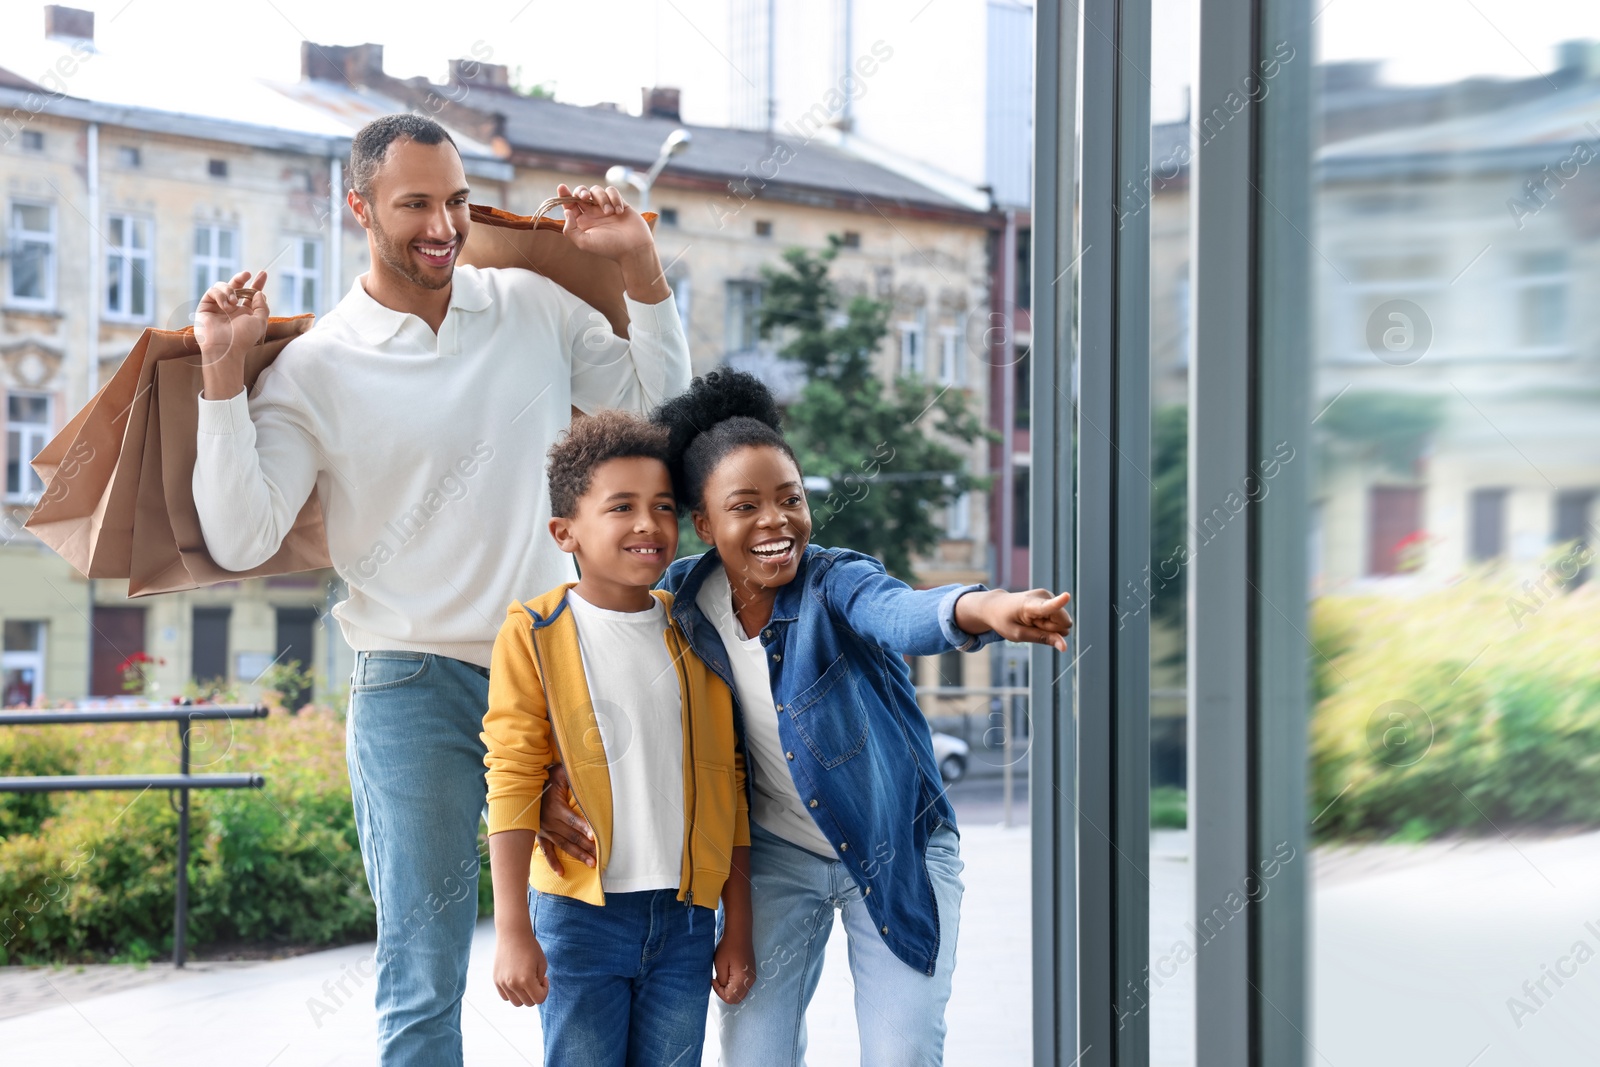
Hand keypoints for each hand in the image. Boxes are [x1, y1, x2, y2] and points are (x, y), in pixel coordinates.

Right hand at [195, 269, 268, 400]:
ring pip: (223, 286)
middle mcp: (231, 308)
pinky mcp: (205, 306)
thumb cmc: (243, 337)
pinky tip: (225, 306)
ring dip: (230, 290)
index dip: (257, 283)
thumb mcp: (260, 321)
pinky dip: (220, 295)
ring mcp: (217, 306)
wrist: (225, 348)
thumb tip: (259, 292)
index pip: (250, 295)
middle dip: (241, 278)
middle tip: (246, 274)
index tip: (263, 273)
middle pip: (235, 286)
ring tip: (233, 302)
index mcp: (245, 312)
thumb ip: (262, 306)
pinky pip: (212, 291)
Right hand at [493, 925, 549, 1006]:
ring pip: (516, 1003)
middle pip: (528, 1003)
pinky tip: (516, 980)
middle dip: (535, 994)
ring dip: (523, 995)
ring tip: (526, 981)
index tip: (543, 979)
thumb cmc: (530, 948)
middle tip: (535, 979)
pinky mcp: (496, 980)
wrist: (512, 935)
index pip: (539, 1000)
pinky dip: (512, 993)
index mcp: (527, 980)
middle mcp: (513, 984)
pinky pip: (505, 997)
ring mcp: (503, 983)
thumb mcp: (542, 964)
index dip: (545, 990)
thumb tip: (534, 993)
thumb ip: (540, 982)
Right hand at [536, 763, 595, 874]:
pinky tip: (562, 873)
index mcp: (555, 807)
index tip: (595, 837)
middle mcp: (550, 821)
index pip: (573, 820)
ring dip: (578, 854)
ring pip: (564, 845)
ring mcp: (544, 830)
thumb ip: (573, 774)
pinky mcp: (540, 835)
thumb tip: (590, 771)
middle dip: (587, 846)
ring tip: (592, 864)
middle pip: (572, 836)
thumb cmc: (546, 778)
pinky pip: (546, 851)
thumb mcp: (560, 773)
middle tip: (600, 856)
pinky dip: (553, 863)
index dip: (584, 828)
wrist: (523, 787)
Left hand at [555, 183, 653, 261]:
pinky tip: (619, 211)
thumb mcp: (584, 243)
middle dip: (581, 191)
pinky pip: (612, 191)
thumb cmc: (609, 247)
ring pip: (597, 190)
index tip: (561, 187)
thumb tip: (567, 212)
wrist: (634, 248)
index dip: (564, 195)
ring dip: (602, 199)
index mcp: (583, 222)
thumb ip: (570, 229)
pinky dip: (615, 198)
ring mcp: (606, 207)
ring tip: (610, 213)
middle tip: (585, 197)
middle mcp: (593, 213)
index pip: (570, 205)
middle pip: (581, 193)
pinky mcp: (619, 203)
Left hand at [712, 929, 755, 1004]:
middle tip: (717, 980)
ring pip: (740, 994)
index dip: (719, 992)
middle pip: (736, 999)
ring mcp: (752, 977)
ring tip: (723, 976)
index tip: (714, 979)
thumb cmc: (728, 946)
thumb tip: (723, 987)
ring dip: (730, 990)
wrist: (739, 932)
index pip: (729, 998)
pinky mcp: (751, 974)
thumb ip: (721, 981)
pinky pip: (743, 987)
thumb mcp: (720, 964)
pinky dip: (734, 986)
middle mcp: (750, 981)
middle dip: (724, 993)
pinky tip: (729, 974)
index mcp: (742, 979)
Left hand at [957, 589, 1072, 650]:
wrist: (996, 605)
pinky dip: (1049, 622)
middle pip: (1064, 622)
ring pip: (1063, 621)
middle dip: (1053, 630)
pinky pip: (1060, 618)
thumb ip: (1042, 639)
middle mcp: (1043, 595)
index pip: (1048, 605)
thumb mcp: (1019, 635)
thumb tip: (1064, 646)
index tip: (1067, 596)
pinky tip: (1036, 618)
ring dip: (1050, 626)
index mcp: (1030, 605)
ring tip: (1033, 622)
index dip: (1059, 602)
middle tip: (1033, 626)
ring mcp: (1048, 594)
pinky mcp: (1051, 596)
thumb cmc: (1005, 621)